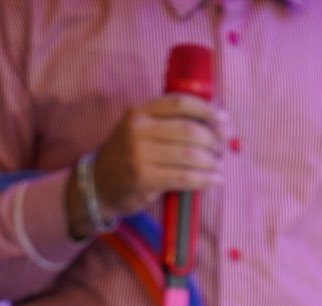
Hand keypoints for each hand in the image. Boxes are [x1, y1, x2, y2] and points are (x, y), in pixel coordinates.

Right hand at [88, 94, 225, 220]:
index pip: (179, 103)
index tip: (223, 119)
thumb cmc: (128, 157)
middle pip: (188, 129)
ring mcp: (140, 155)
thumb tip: (214, 122)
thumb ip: (167, 122)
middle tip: (222, 148)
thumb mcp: (140, 130)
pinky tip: (215, 179)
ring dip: (211, 160)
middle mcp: (138, 130)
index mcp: (139, 112)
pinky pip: (183, 177)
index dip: (206, 110)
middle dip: (212, 139)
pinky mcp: (144, 179)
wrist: (98, 185)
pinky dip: (204, 179)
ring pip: (188, 154)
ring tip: (219, 165)